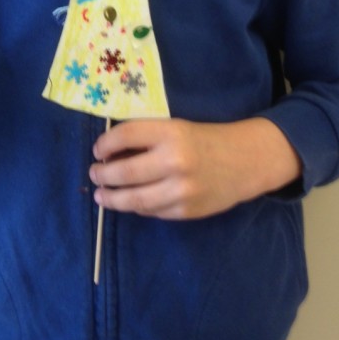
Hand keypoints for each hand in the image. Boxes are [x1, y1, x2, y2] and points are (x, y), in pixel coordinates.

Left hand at [89, 117, 301, 220]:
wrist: (244, 162)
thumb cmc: (204, 140)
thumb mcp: (176, 128)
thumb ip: (147, 138)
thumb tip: (110, 153)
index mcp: (170, 132)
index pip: (126, 135)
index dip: (105, 143)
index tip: (97, 150)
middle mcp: (174, 161)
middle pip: (125, 171)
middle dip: (103, 174)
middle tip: (94, 173)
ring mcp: (180, 190)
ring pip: (134, 199)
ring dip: (112, 198)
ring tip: (101, 195)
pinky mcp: (185, 212)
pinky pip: (151, 211)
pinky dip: (136, 207)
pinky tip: (128, 202)